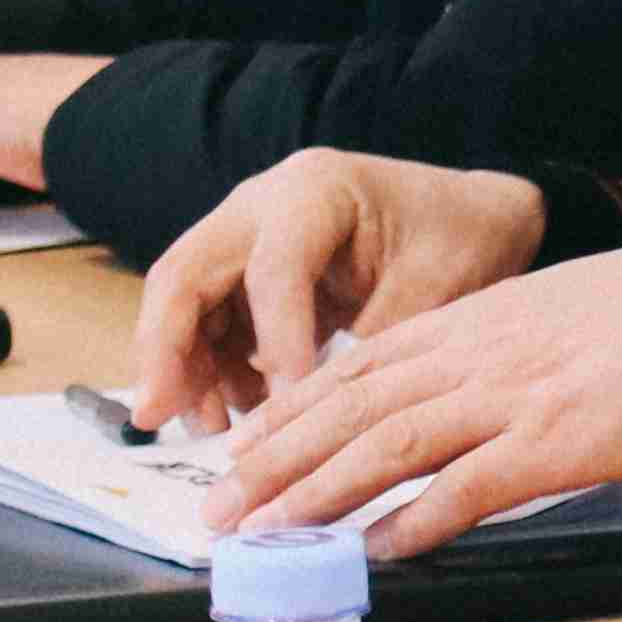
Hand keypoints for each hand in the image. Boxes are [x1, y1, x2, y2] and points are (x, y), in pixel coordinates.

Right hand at [128, 149, 549, 433]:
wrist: (467, 216)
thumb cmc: (459, 239)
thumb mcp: (438, 286)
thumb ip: (380, 341)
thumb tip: (325, 412)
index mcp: (315, 192)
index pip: (273, 270)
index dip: (276, 343)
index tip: (287, 408)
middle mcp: (262, 204)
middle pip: (185, 274)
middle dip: (165, 349)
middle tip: (153, 416)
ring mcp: (246, 236)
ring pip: (184, 303)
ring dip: (186, 369)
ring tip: (212, 429)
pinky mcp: (245, 273)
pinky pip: (208, 323)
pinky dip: (213, 370)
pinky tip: (239, 414)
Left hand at [209, 210, 621, 555]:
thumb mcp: (556, 316)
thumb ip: (498, 357)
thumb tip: (463, 408)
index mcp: (476, 322)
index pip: (356, 368)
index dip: (290, 413)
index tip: (243, 450)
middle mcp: (478, 355)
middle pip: (350, 408)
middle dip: (275, 462)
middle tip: (218, 508)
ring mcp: (514, 397)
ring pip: (388, 446)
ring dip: (317, 495)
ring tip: (265, 535)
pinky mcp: (558, 440)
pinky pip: (470, 485)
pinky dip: (416, 519)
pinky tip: (376, 552)